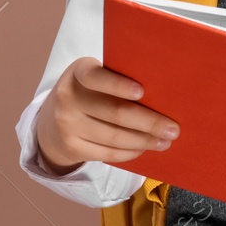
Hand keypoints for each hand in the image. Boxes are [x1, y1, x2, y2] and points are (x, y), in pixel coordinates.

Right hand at [34, 56, 180, 175]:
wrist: (52, 119)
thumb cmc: (91, 92)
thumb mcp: (97, 77)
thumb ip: (120, 78)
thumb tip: (164, 94)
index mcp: (78, 73)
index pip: (96, 77)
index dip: (118, 85)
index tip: (142, 92)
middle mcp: (67, 98)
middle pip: (114, 112)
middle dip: (148, 122)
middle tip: (173, 129)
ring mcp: (66, 125)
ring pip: (114, 137)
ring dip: (144, 141)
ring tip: (165, 141)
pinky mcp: (71, 147)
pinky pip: (107, 153)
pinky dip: (130, 152)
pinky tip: (145, 148)